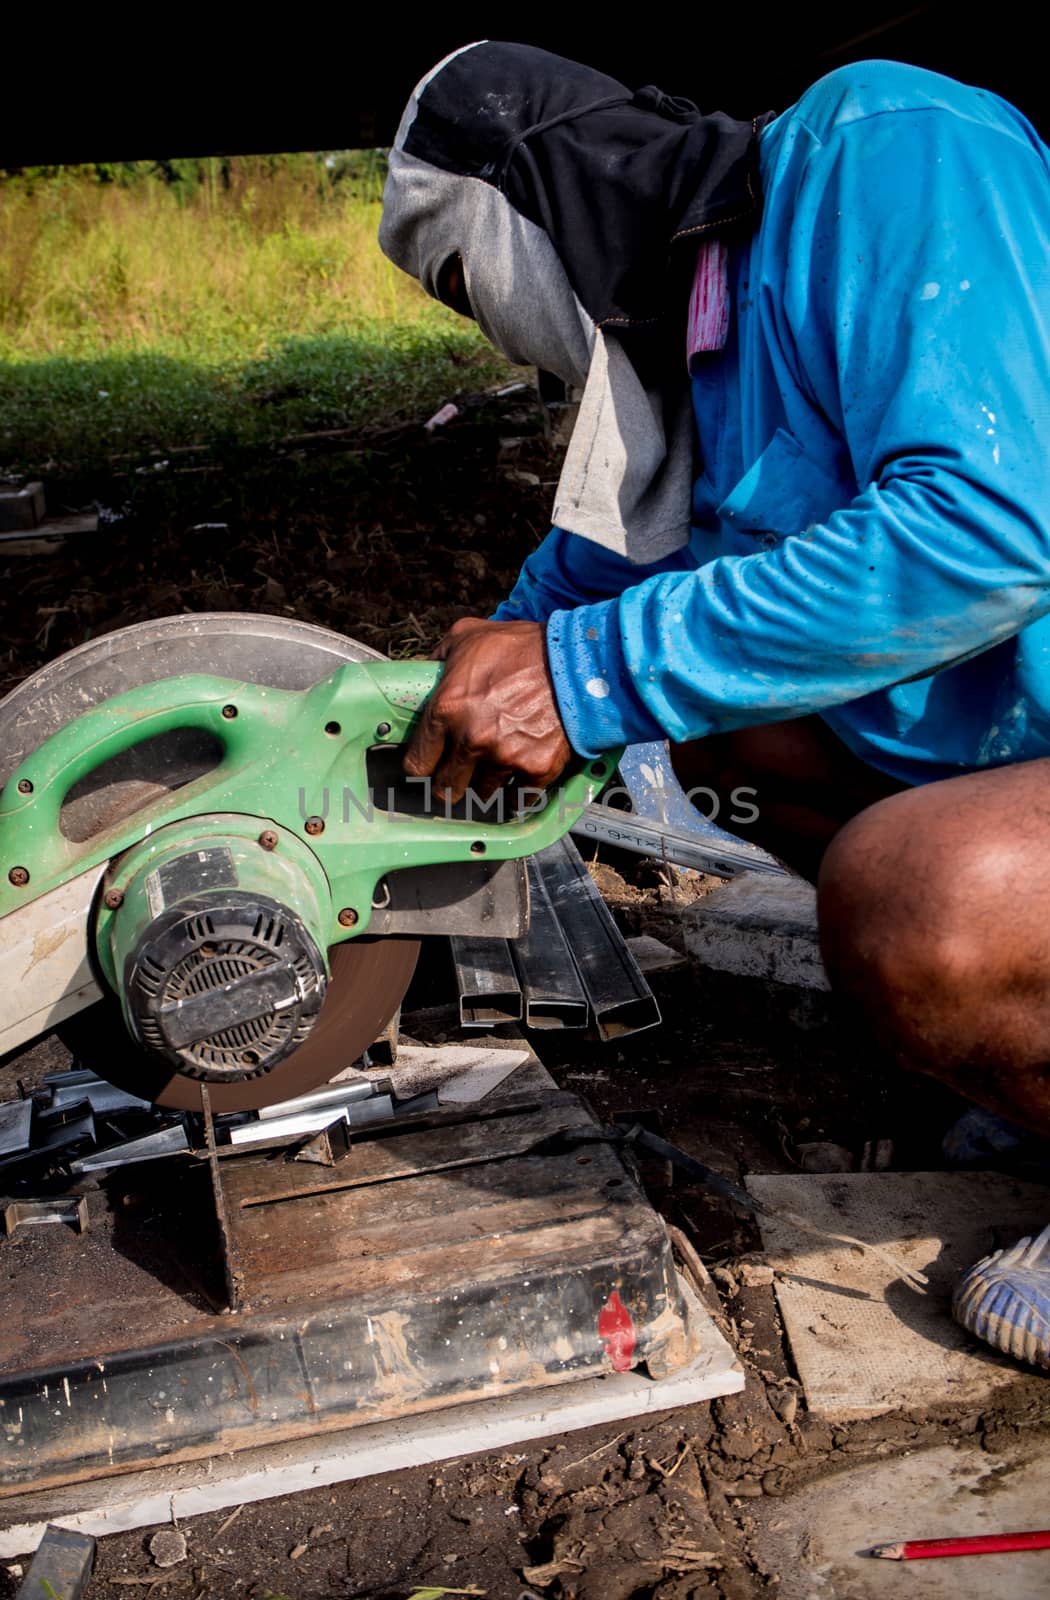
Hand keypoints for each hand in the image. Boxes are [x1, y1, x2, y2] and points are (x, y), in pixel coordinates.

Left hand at [405, 617, 571, 802]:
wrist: (576, 659)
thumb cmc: (520, 646)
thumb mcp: (467, 636)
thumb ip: (438, 658)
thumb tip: (423, 674)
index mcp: (447, 709)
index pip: (416, 764)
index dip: (421, 767)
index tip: (429, 766)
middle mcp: (472, 739)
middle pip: (445, 789)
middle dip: (449, 784)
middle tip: (458, 776)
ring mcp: (506, 757)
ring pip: (482, 796)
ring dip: (485, 787)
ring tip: (492, 772)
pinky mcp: (537, 769)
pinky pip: (518, 801)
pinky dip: (517, 796)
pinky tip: (517, 783)